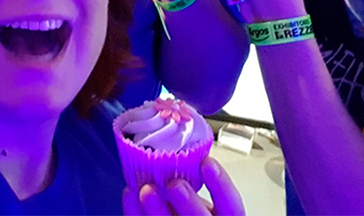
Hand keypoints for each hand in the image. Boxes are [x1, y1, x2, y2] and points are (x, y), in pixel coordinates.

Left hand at [124, 158, 244, 215]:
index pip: (232, 208)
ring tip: (147, 189)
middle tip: (175, 183)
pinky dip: (136, 211)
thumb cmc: (186, 206)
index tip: (207, 162)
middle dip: (189, 203)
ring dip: (158, 210)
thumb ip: (192, 181)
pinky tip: (130, 193)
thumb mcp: (198, 196)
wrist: (173, 212)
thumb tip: (178, 154)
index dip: (222, 186)